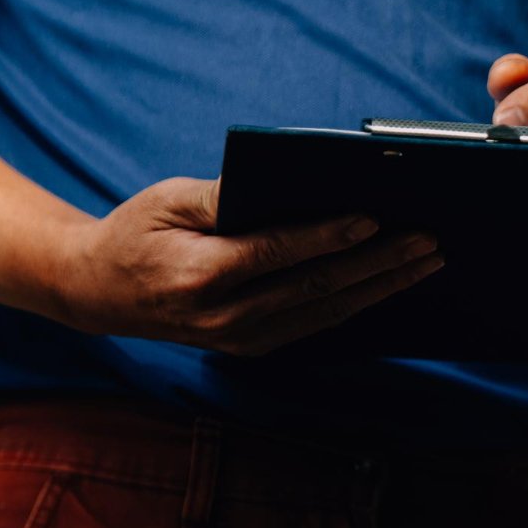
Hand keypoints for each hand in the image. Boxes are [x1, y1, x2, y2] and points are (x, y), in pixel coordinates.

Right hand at [54, 178, 443, 355]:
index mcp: (201, 275)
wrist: (100, 294)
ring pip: (328, 312)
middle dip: (379, 263)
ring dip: (383, 286)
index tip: (373, 219)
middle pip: (316, 287)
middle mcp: (226, 317)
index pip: (278, 254)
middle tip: (426, 240)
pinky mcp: (256, 347)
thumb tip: (278, 179)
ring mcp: (243, 340)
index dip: (328, 237)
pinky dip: (361, 302)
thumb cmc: (138, 233)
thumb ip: (223, 195)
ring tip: (427, 261)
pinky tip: (394, 282)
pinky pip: (319, 324)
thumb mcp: (167, 200)